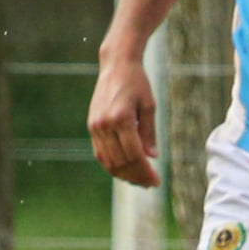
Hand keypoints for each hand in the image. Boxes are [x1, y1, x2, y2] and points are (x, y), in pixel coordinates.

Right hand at [87, 54, 159, 186]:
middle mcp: (105, 124)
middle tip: (150, 184)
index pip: (134, 155)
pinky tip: (126, 170)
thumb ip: (149, 133)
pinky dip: (112, 165)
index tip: (156, 182)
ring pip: (108, 161)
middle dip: (136, 177)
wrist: (116, 65)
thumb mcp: (149, 106)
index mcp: (121, 118)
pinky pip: (100, 153)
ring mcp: (96, 126)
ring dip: (124, 175)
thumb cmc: (137, 83)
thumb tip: (152, 157)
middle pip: (121, 161)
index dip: (145, 172)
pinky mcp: (92, 126)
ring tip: (139, 181)